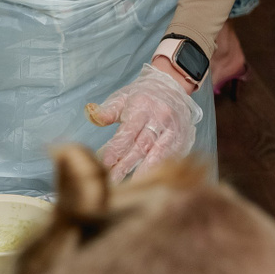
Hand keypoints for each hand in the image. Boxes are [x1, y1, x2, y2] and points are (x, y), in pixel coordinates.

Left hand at [85, 63, 202, 182]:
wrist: (173, 86)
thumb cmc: (143, 95)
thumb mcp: (123, 97)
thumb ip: (109, 110)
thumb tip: (92, 117)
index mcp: (142, 107)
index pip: (127, 131)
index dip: (116, 148)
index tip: (104, 163)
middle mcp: (159, 119)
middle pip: (141, 146)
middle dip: (126, 165)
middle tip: (111, 182)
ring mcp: (172, 130)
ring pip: (158, 154)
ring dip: (144, 172)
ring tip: (131, 187)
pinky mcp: (182, 139)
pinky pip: (172, 157)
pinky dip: (160, 169)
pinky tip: (150, 181)